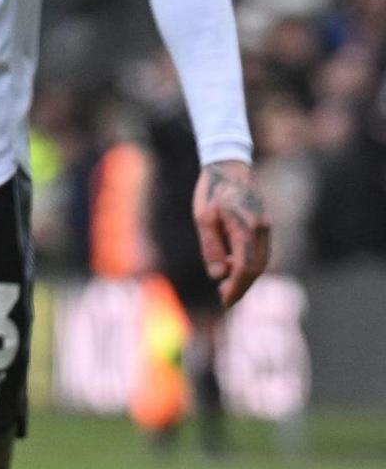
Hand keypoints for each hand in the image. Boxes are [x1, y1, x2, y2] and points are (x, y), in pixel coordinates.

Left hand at [193, 159, 271, 306]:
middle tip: (223, 298)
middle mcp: (262, 230)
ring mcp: (266, 228)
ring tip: (225, 285)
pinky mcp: (264, 226)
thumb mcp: (203, 218)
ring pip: (261, 261)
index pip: (245, 268)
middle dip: (242, 286)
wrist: (230, 166)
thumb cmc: (212, 190)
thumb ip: (211, 247)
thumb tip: (217, 275)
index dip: (236, 288)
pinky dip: (249, 264)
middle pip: (257, 268)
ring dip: (246, 277)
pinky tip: (231, 266)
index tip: (224, 302)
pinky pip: (261, 252)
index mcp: (246, 228)